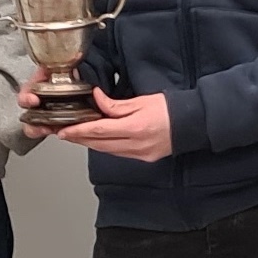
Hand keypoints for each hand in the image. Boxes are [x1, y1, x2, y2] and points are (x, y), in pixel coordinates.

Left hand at [48, 89, 172, 160]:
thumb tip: (97, 99)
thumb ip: (116, 105)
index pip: (99, 131)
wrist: (193, 123)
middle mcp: (137, 145)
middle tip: (64, 133)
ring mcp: (140, 154)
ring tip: (77, 136)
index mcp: (136, 128)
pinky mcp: (144, 158)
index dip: (78, 131)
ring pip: (107, 151)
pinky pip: (118, 154)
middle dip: (80, 139)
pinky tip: (98, 141)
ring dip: (90, 144)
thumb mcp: (141, 101)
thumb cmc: (171, 109)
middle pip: (99, 145)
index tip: (64, 130)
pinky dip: (105, 147)